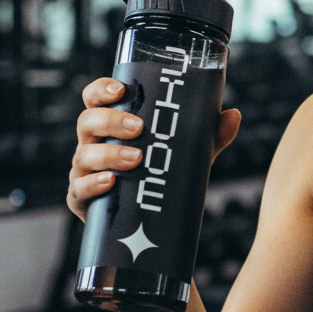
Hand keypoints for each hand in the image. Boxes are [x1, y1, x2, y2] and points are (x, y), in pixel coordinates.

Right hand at [67, 77, 240, 222]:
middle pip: (87, 122)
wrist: (147, 222)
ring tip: (136, 159)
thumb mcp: (188, 153)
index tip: (120, 89)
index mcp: (111, 125)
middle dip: (111, 121)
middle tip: (138, 127)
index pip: (95, 99)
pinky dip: (93, 184)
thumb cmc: (162, 172)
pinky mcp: (82, 200)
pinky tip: (110, 182)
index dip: (101, 90)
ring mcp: (84, 171)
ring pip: (84, 155)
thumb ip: (210, 135)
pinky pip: (79, 190)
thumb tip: (233, 115)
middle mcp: (93, 144)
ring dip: (108, 154)